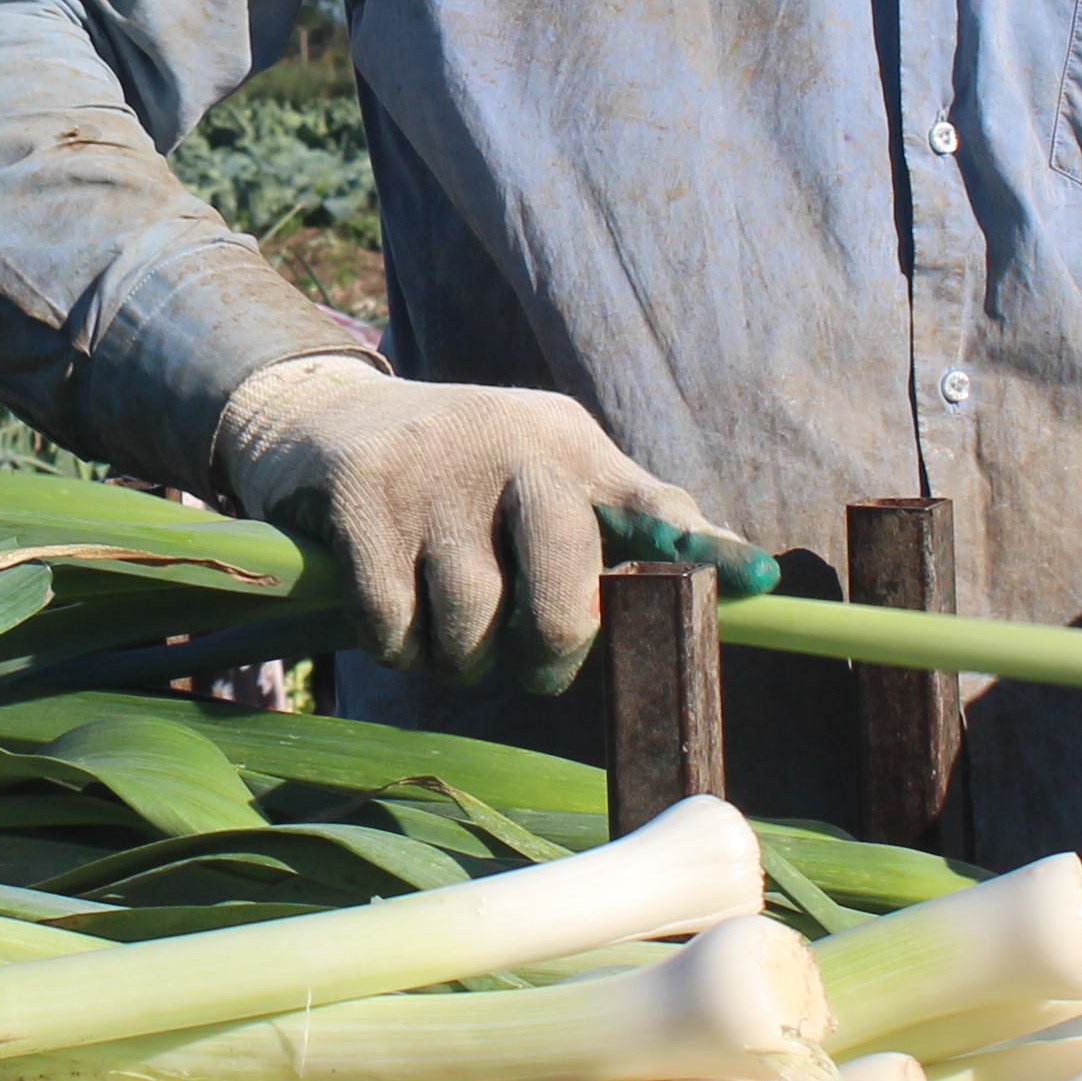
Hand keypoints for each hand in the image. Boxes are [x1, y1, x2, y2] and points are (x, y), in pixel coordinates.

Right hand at [212, 359, 759, 690]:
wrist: (323, 414)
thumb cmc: (461, 471)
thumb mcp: (548, 471)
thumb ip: (629, 521)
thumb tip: (746, 576)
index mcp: (571, 446)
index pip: (651, 503)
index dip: (699, 548)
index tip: (758, 578)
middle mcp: (512, 448)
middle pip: (561, 595)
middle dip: (549, 655)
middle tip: (533, 665)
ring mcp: (434, 471)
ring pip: (472, 626)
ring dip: (459, 660)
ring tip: (450, 633)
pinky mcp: (363, 494)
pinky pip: (395, 624)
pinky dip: (396, 647)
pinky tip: (394, 620)